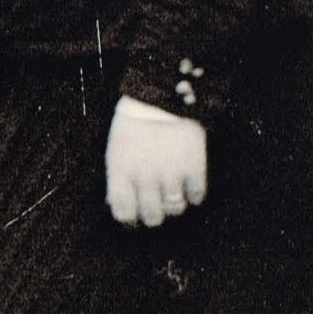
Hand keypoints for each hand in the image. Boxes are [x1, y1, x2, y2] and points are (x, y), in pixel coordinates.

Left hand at [105, 96, 206, 227]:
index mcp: (121, 172)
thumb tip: (116, 206)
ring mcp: (171, 173)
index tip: (136, 214)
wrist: (164, 94)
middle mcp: (145, 177)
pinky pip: (196, 196)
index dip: (130, 219)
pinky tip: (189, 181)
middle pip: (152, 217)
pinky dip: (194, 193)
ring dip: (174, 203)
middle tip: (157, 203)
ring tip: (174, 189)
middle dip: (154, 213)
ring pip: (175, 209)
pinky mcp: (194, 167)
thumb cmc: (134, 124)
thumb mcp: (116, 150)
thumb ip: (117, 180)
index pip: (123, 214)